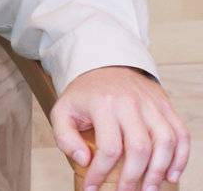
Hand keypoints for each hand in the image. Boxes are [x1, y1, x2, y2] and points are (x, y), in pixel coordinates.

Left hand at [49, 65, 190, 190]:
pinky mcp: (166, 106)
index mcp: (102, 104)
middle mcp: (130, 103)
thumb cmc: (85, 94)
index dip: (101, 173)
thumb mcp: (63, 110)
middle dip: (134, 178)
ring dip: (160, 171)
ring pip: (165, 142)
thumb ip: (65, 137)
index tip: (92, 189)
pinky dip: (181, 157)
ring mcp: (151, 104)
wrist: (106, 65)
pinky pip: (181, 134)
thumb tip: (84, 161)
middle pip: (140, 148)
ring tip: (150, 189)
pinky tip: (172, 174)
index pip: (108, 147)